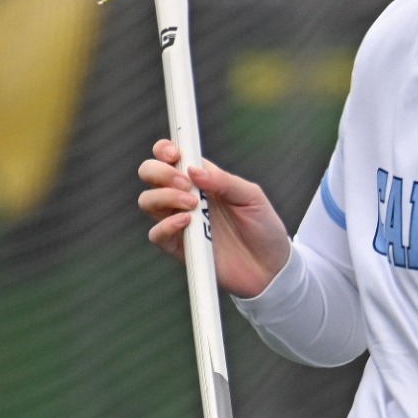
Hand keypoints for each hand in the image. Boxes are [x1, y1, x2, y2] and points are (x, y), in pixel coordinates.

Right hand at [137, 138, 291, 298]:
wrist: (270, 267)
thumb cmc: (264, 227)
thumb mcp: (252, 197)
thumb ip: (224, 181)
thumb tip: (194, 169)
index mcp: (203, 180)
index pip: (172, 157)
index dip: (165, 149)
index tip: (174, 153)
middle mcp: (186, 197)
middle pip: (150, 174)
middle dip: (159, 172)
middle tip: (185, 183)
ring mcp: (179, 221)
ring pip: (147, 201)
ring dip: (164, 197)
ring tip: (193, 205)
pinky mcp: (178, 247)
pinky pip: (156, 234)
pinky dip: (166, 225)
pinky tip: (186, 222)